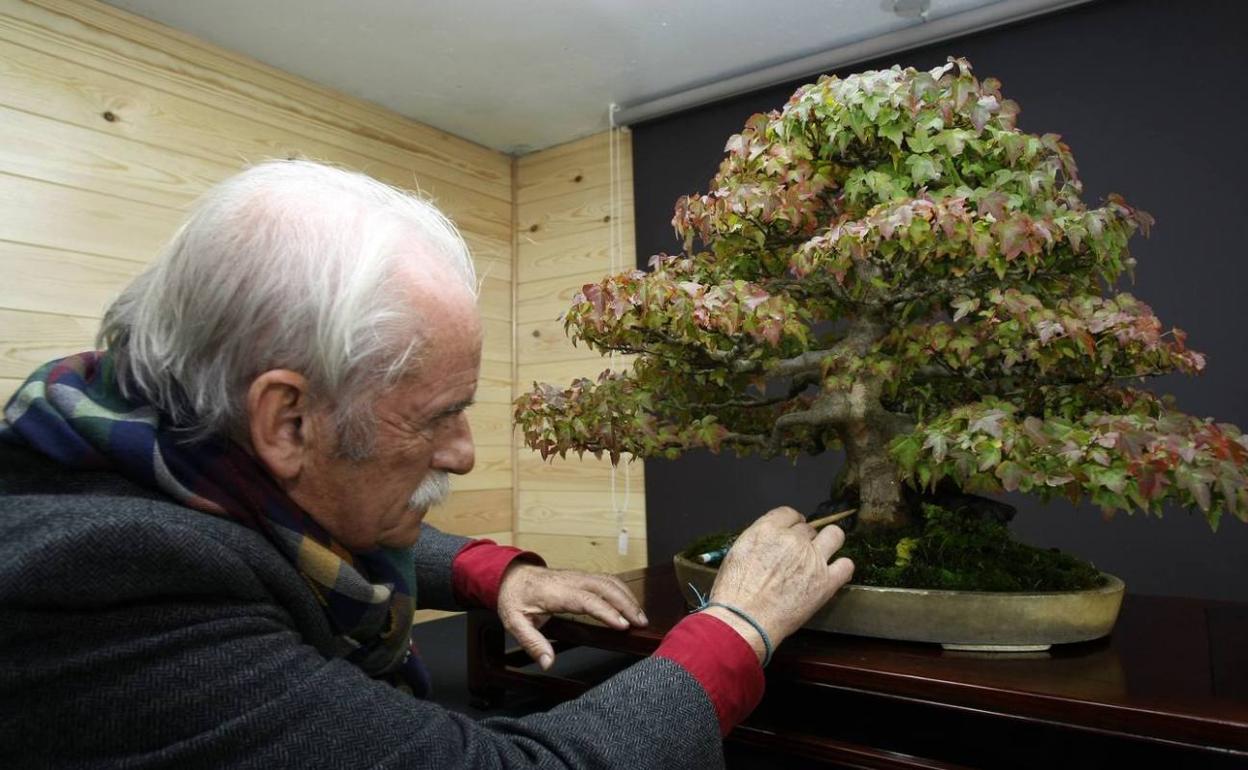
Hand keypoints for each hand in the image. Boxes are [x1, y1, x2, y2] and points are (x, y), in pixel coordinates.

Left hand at [496, 562, 647, 669]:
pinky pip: (606, 580)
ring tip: (641, 617)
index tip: (622, 624)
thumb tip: (548, 662)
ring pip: (609, 581)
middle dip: (626, 604)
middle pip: (605, 587)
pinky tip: (630, 603)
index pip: (586, 600)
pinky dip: (622, 591)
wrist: (510, 574)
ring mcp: (578, 576)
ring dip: (627, 597)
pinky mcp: (582, 577)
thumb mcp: (515, 622)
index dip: (606, 611)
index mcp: (555, 592)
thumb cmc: (514, 597)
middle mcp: (570, 580)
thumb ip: (532, 642)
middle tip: (641, 623)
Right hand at [705, 506, 853, 662]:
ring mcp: (813, 559)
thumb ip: (759, 540)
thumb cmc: (734, 591)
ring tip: (823, 554)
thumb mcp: (737, 552)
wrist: (744, 618)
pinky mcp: (826, 582)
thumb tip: (770, 541)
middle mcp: (793, 539)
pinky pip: (846, 566)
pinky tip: (834, 573)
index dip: (791, 523)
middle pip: (808, 528)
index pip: (789, 513)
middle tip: (798, 555)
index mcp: (768, 529)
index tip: (791, 532)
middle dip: (804, 538)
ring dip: (829, 541)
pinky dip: (842, 567)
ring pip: (835, 535)